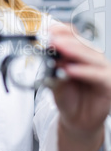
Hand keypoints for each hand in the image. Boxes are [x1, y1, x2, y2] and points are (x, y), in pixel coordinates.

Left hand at [49, 24, 110, 150]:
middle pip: (83, 43)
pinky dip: (84, 71)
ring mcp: (101, 70)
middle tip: (53, 40)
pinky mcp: (108, 84)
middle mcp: (91, 59)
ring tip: (60, 49)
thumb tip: (47, 58)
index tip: (49, 30)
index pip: (73, 35)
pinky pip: (98, 75)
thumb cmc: (67, 98)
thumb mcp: (54, 82)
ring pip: (92, 56)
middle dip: (67, 40)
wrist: (76, 120)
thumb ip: (52, 70)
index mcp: (78, 53)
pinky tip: (70, 70)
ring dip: (75, 51)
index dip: (62, 31)